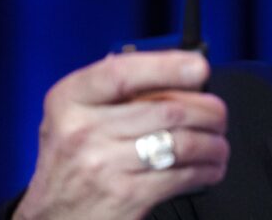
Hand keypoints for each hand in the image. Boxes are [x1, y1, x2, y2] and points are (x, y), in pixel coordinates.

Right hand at [14, 51, 228, 219]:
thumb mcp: (77, 113)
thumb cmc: (73, 157)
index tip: (199, 67)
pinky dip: (207, 169)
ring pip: (182, 142)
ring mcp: (103, 165)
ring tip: (219, 144)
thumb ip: (117, 88)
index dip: (167, 67)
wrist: (52, 216)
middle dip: (208, 111)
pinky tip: (211, 167)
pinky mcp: (125, 196)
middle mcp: (82, 130)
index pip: (122, 73)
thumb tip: (180, 67)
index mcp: (71, 100)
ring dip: (214, 143)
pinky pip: (182, 175)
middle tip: (219, 115)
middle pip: (168, 109)